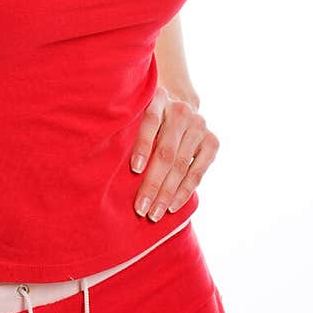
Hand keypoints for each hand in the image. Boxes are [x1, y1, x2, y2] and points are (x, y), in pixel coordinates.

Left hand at [129, 85, 218, 221]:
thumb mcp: (136, 110)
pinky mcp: (212, 141)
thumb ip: (126, 126)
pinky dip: (185, 191)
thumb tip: (100, 157)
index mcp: (158, 98)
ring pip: (181, 165)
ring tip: (154, 214)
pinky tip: (172, 206)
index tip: (135, 169)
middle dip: (152, 183)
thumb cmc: (147, 114)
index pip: (150, 122)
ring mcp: (199, 125)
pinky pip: (198, 171)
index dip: (143, 146)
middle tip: (140, 208)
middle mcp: (181, 111)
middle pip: (166, 151)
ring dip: (167, 193)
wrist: (180, 102)